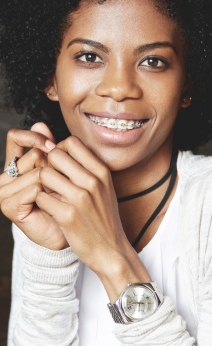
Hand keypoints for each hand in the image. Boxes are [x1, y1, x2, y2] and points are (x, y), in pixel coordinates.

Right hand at [0, 122, 67, 249]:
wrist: (67, 231)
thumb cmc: (63, 200)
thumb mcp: (57, 170)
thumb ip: (47, 148)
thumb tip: (39, 124)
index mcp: (15, 165)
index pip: (15, 137)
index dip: (34, 137)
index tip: (52, 144)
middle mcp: (6, 176)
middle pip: (32, 156)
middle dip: (53, 168)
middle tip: (61, 184)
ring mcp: (4, 191)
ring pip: (36, 172)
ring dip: (54, 184)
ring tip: (58, 197)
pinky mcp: (8, 204)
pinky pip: (35, 188)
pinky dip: (49, 195)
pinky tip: (52, 205)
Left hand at [36, 136, 150, 300]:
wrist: (110, 250)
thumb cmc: (104, 217)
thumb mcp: (104, 187)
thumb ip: (87, 168)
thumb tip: (61, 148)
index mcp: (102, 171)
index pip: (72, 142)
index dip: (60, 149)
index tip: (60, 164)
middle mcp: (93, 181)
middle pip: (55, 154)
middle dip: (49, 165)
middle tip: (52, 179)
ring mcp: (80, 198)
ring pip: (45, 174)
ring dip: (43, 184)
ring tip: (51, 194)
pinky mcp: (68, 216)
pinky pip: (41, 197)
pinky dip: (43, 202)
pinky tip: (52, 209)